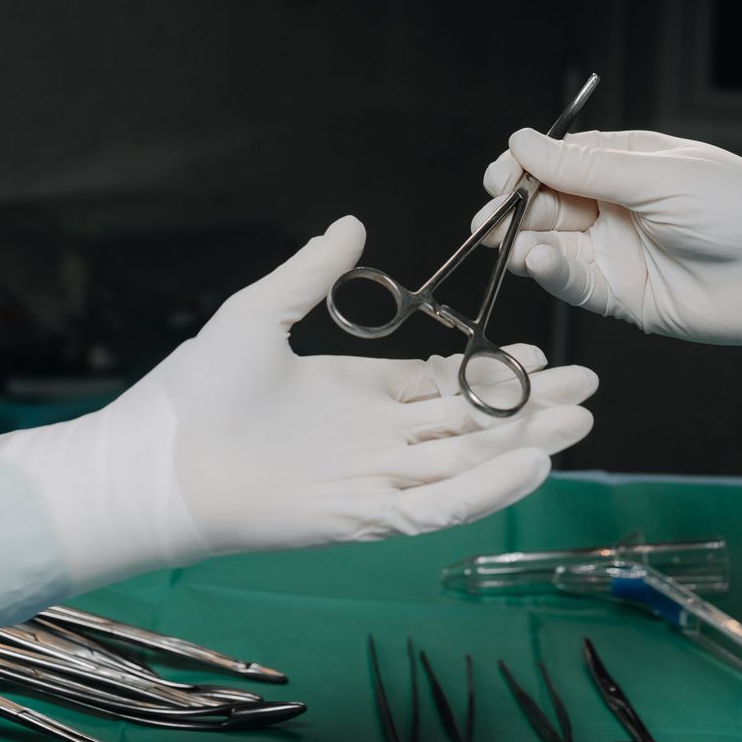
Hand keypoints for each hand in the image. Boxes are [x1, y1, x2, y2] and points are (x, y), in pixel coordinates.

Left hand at [0, 217, 596, 647]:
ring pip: (466, 462)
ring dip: (523, 441)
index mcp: (355, 392)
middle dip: (528, 405)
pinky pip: (437, 506)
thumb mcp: (259, 312)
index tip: (537, 352)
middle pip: (469, 424)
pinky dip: (486, 489)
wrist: (155, 459)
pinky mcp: (362, 518)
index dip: (491, 371)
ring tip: (580, 419)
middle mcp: (373, 438)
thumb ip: (311, 272)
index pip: (442, 384)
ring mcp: (371, 479)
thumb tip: (351, 223)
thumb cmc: (194, 390)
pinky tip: (531, 462)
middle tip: (586, 386)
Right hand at [475, 129, 741, 369]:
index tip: (500, 175)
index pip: (556, 158)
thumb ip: (587, 168)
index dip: (523, 165)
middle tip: (488, 215)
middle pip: (543, 201)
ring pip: (548, 242)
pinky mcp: (620, 296)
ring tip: (506, 241)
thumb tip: (522, 141)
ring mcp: (615, 251)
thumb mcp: (660, 176)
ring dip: (520, 240)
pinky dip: (547, 271)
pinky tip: (536, 260)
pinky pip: (571, 282)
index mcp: (626, 164)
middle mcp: (614, 205)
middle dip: (510, 206)